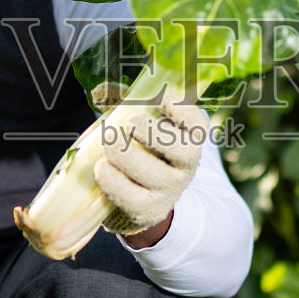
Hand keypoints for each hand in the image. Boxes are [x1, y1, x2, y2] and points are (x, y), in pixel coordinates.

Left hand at [94, 95, 206, 236]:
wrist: (146, 195)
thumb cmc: (143, 148)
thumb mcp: (144, 124)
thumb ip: (130, 103)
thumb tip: (101, 88)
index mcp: (190, 137)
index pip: (197, 123)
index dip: (182, 110)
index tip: (163, 97)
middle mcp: (187, 164)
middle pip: (181, 150)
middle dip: (153, 134)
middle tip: (129, 122)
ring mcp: (170, 189)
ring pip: (155, 175)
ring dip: (128, 156)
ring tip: (108, 141)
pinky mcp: (149, 209)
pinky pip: (133, 198)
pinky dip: (115, 183)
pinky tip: (101, 168)